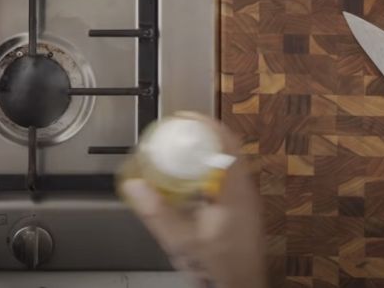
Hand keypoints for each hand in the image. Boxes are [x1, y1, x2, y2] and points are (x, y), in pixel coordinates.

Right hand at [121, 121, 265, 287]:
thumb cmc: (219, 266)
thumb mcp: (182, 240)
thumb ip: (157, 212)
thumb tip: (135, 185)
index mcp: (234, 191)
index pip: (226, 144)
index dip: (207, 125)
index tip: (186, 117)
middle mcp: (246, 191)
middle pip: (229, 149)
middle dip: (204, 136)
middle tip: (179, 131)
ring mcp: (248, 201)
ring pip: (230, 163)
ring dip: (208, 152)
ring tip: (184, 149)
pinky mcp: (245, 211)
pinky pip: (229, 178)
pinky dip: (211, 170)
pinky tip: (193, 181)